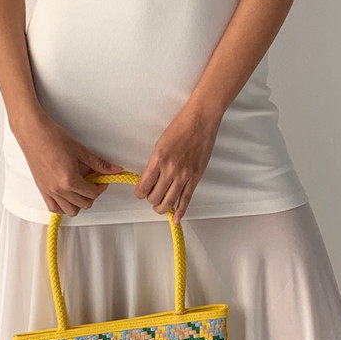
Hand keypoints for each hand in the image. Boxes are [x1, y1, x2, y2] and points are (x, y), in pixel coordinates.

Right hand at [14, 113, 121, 216]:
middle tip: (92, 182)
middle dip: (92, 194)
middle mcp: (58, 189)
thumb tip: (115, 170)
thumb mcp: (80, 150)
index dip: (101, 187)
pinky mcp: (42, 190)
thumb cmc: (53, 138)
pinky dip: (63, 206)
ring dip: (79, 203)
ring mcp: (49, 191)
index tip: (102, 179)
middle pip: (84, 204)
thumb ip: (99, 163)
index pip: (92, 193)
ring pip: (70, 210)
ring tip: (80, 188)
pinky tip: (68, 194)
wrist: (33, 133)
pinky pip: (54, 208)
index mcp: (69, 180)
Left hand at [134, 101, 221, 218]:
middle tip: (150, 195)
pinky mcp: (195, 178)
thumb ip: (155, 163)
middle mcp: (170, 170)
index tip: (140, 191)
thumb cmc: (180, 127)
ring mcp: (184, 175)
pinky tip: (176, 218)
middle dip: (150, 199)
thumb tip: (151, 179)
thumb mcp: (160, 144)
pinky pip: (186, 199)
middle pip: (154, 197)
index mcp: (158, 160)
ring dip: (161, 208)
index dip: (139, 192)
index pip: (143, 186)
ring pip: (169, 202)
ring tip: (159, 206)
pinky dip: (180, 212)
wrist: (201, 121)